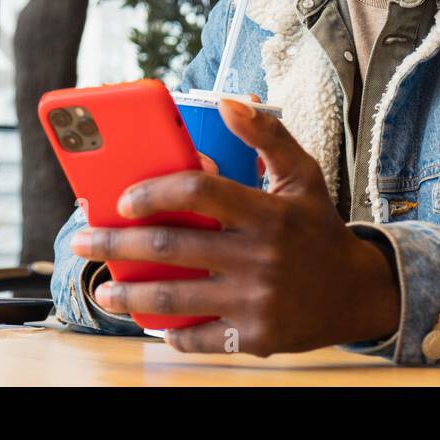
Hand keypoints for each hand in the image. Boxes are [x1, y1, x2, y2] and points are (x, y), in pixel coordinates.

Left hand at [68, 98, 399, 355]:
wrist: (356, 292)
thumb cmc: (318, 228)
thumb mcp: (303, 175)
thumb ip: (267, 136)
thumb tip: (228, 102)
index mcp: (269, 212)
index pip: (200, 191)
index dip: (156, 191)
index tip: (123, 199)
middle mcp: (261, 256)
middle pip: (172, 246)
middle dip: (116, 243)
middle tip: (83, 241)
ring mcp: (257, 300)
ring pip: (176, 298)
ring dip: (129, 293)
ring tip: (103, 288)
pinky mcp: (256, 337)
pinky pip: (200, 336)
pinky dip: (170, 332)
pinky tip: (149, 321)